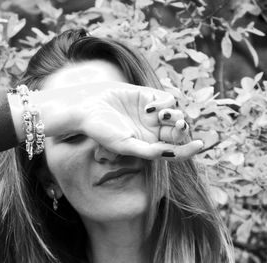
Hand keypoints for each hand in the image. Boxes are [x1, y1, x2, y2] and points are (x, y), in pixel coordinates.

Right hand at [71, 82, 202, 159]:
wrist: (89, 107)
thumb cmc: (103, 130)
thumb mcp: (125, 145)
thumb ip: (148, 151)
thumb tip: (172, 153)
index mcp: (149, 146)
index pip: (175, 150)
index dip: (189, 149)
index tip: (199, 145)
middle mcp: (153, 131)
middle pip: (178, 132)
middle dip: (182, 129)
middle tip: (179, 125)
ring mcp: (152, 114)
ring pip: (177, 115)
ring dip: (174, 115)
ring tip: (161, 115)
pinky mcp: (149, 97)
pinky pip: (168, 99)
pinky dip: (164, 103)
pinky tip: (148, 106)